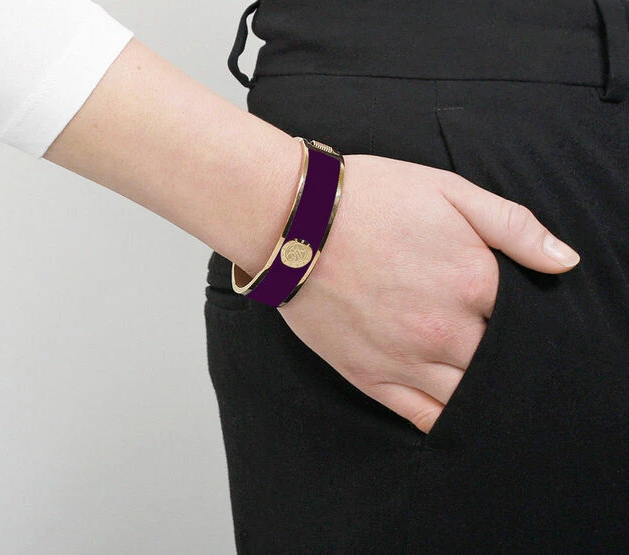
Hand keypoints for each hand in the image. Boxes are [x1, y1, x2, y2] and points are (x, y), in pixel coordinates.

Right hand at [277, 154, 579, 432]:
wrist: (295, 220)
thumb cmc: (370, 199)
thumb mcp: (449, 191)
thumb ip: (514, 226)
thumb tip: (565, 262)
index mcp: (474, 283)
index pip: (524, 321)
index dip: (520, 318)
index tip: (503, 309)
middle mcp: (446, 331)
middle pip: (499, 362)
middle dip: (501, 353)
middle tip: (486, 338)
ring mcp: (408, 360)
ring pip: (469, 397)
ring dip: (482, 391)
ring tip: (473, 373)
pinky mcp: (372, 377)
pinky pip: (425, 417)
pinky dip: (448, 420)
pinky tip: (455, 410)